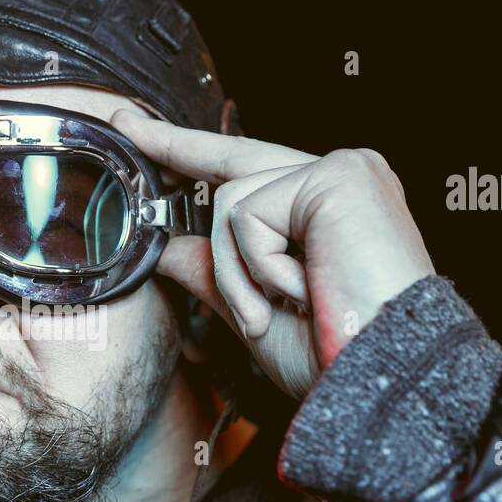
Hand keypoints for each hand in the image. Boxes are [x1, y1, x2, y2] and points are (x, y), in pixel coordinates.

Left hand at [111, 111, 434, 399]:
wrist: (381, 381)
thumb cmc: (334, 356)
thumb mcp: (256, 313)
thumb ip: (214, 274)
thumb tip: (168, 248)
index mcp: (331, 208)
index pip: (249, 171)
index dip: (192, 152)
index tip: (141, 131)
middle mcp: (342, 178)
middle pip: (233, 166)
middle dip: (172, 147)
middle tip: (121, 120)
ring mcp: (342, 172)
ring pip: (231, 205)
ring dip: (237, 273)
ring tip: (281, 309)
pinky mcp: (336, 178)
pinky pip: (248, 215)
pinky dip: (257, 266)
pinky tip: (302, 290)